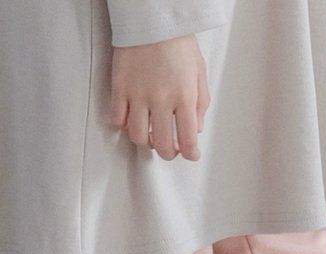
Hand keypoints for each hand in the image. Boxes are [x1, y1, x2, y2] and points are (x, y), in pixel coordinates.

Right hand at [110, 34, 210, 161]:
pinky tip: (132, 119)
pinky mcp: (119, 87)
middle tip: (170, 148)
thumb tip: (196, 130)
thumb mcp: (200, 73)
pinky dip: (125, 125)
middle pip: (162, 145)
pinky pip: (117, 118)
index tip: (191, 155)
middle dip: (168, 153)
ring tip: (151, 135)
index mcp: (184, 97)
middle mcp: (161, 100)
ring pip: (137, 136)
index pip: (188, 140)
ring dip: (145, 142)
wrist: (151, 18)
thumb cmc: (178, 43)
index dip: (191, 154)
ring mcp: (138, 95)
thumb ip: (200, 105)